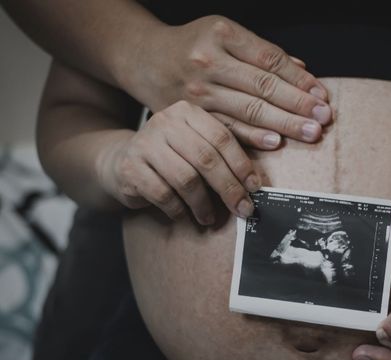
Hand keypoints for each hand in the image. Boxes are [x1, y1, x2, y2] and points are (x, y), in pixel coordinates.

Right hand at [98, 100, 258, 223]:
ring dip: (203, 204)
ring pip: (186, 178)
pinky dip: (179, 209)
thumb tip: (268, 159)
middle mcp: (165, 121)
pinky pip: (163, 194)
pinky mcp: (130, 167)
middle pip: (206, 159)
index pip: (223, 137)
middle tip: (243, 209)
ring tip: (210, 217)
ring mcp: (144, 143)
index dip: (242, 165)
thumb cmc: (173, 156)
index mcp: (188, 111)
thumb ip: (227, 150)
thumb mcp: (199, 145)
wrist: (122, 162)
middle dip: (229, 188)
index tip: (256, 187)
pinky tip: (185, 215)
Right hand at [127, 15, 332, 149]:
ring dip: (284, 123)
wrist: (144, 58)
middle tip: (322, 118)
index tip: (321, 95)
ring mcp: (198, 90)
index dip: (299, 79)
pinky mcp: (191, 114)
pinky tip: (274, 142)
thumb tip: (302, 71)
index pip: (270, 59)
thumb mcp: (224, 35)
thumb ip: (261, 53)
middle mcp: (209, 61)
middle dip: (298, 104)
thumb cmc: (193, 46)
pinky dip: (253, 137)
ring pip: (248, 109)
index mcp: (222, 35)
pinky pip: (226, 128)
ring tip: (309, 132)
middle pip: (263, 86)